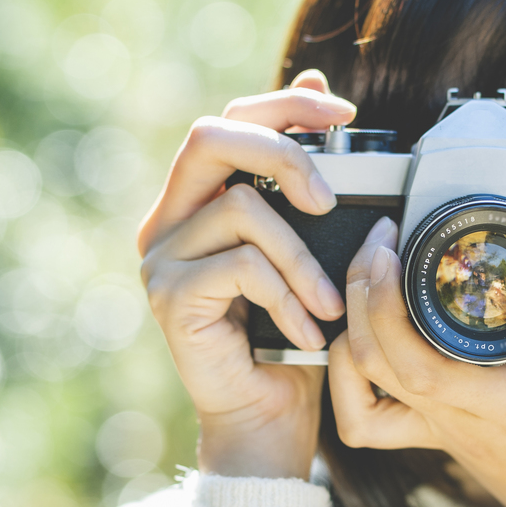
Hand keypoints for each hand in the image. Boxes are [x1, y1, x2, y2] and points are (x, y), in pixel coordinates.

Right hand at [139, 71, 352, 479]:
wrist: (269, 419)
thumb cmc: (294, 336)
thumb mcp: (311, 248)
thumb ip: (303, 182)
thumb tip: (315, 86)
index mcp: (196, 201)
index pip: (228, 121)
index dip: (283, 105)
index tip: (344, 112)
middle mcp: (167, 221)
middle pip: (210, 136)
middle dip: (284, 153)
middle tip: (329, 201)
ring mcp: (161, 258)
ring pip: (241, 208)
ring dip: (303, 257)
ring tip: (330, 304)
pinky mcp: (169, 298)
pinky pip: (243, 266)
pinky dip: (289, 296)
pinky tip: (308, 331)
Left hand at [327, 219, 505, 506]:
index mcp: (494, 402)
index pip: (416, 359)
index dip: (387, 305)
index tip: (391, 254)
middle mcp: (452, 416)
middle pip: (373, 360)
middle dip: (362, 291)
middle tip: (381, 244)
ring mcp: (435, 426)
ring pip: (359, 384)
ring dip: (348, 328)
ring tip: (369, 279)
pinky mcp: (430, 432)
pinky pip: (365, 416)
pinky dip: (346, 377)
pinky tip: (359, 344)